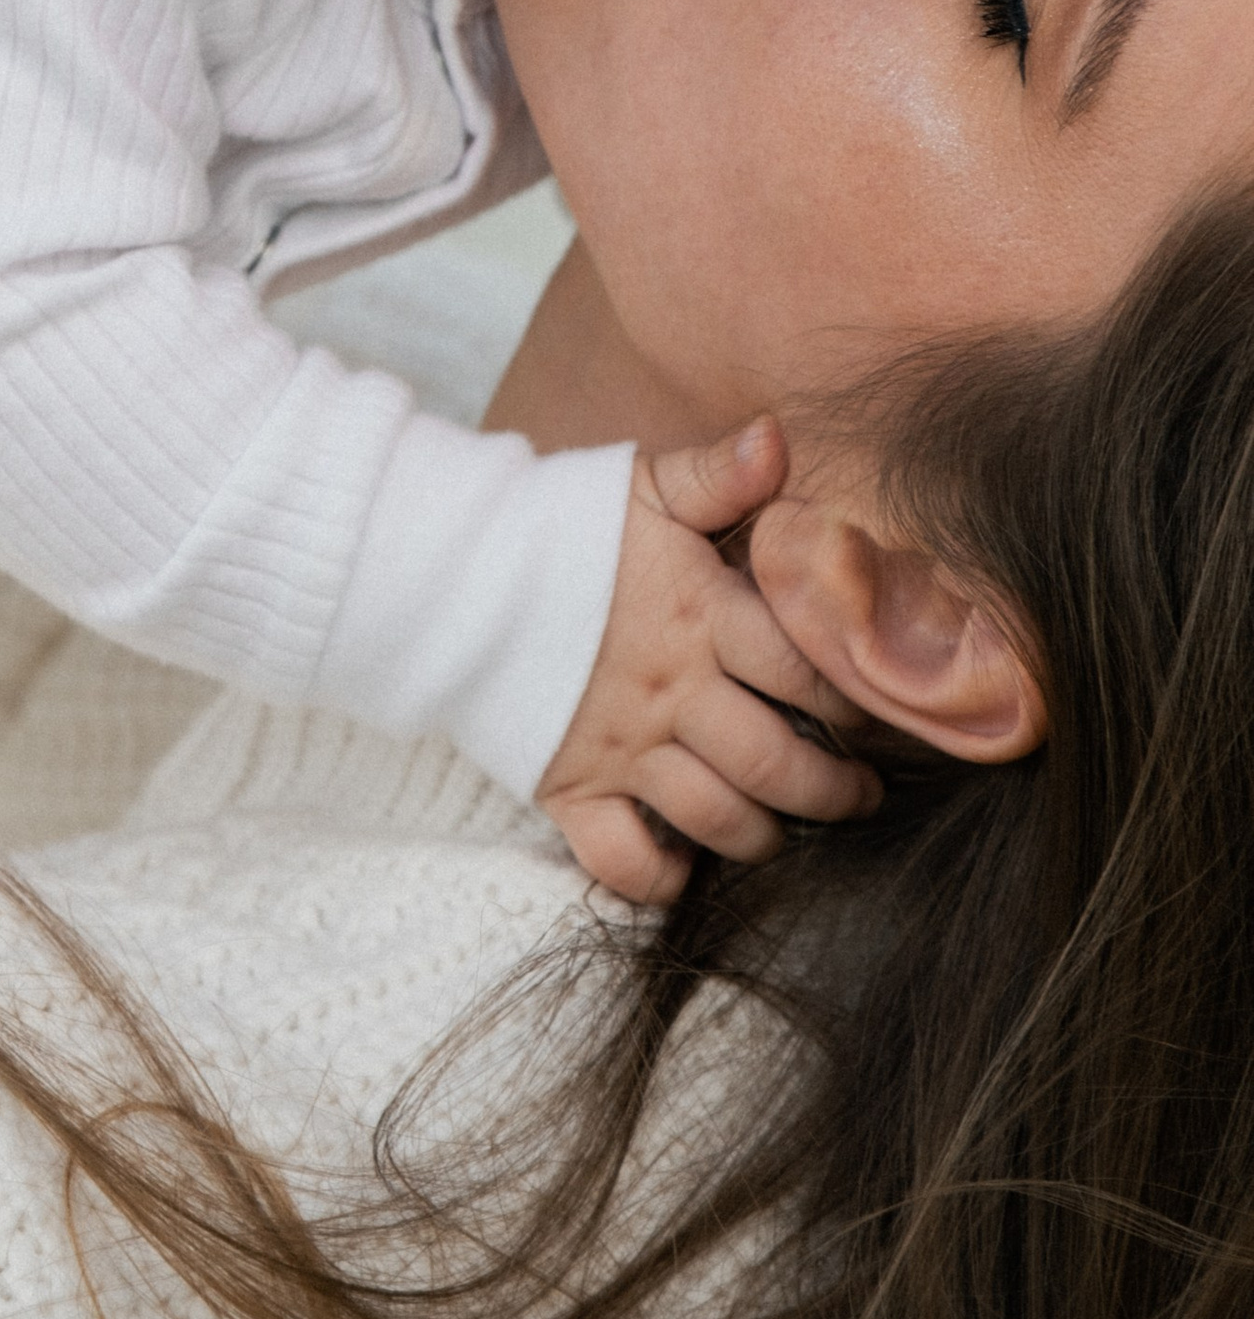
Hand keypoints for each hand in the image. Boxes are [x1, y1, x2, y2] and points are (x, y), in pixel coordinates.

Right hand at [536, 419, 879, 903]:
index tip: (874, 712)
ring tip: (787, 828)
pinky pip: (622, 860)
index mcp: (700, 616)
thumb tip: (781, 439)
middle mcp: (669, 691)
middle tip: (861, 793)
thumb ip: (719, 473)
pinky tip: (685, 866)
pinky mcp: (566, 788)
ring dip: (766, 836)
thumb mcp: (641, 486)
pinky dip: (661, 879)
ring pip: (717, 818)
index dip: (856, 701)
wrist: (444, 572)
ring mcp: (618, 747)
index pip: (807, 672)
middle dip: (836, 791)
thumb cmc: (553, 526)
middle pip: (778, 764)